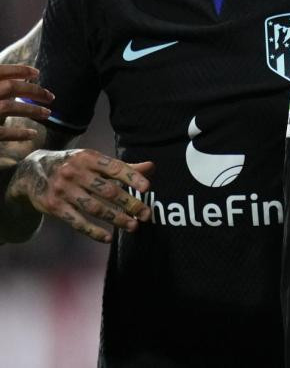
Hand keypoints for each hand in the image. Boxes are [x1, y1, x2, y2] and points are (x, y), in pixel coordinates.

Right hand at [0, 66, 52, 141]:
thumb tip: (13, 81)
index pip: (2, 70)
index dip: (20, 70)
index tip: (37, 73)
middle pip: (11, 88)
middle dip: (34, 91)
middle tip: (52, 97)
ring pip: (10, 107)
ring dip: (32, 110)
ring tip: (48, 113)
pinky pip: (2, 133)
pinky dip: (19, 133)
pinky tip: (33, 134)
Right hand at [7, 149, 152, 242]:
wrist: (31, 170)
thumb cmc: (73, 165)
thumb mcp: (93, 160)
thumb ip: (121, 167)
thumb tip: (151, 167)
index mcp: (88, 158)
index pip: (114, 167)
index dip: (131, 177)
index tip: (147, 187)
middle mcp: (75, 172)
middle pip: (107, 190)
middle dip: (129, 203)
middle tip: (146, 214)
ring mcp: (63, 190)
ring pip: (94, 208)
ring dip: (116, 218)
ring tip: (133, 226)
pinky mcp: (53, 206)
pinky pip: (77, 221)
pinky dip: (93, 231)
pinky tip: (108, 237)